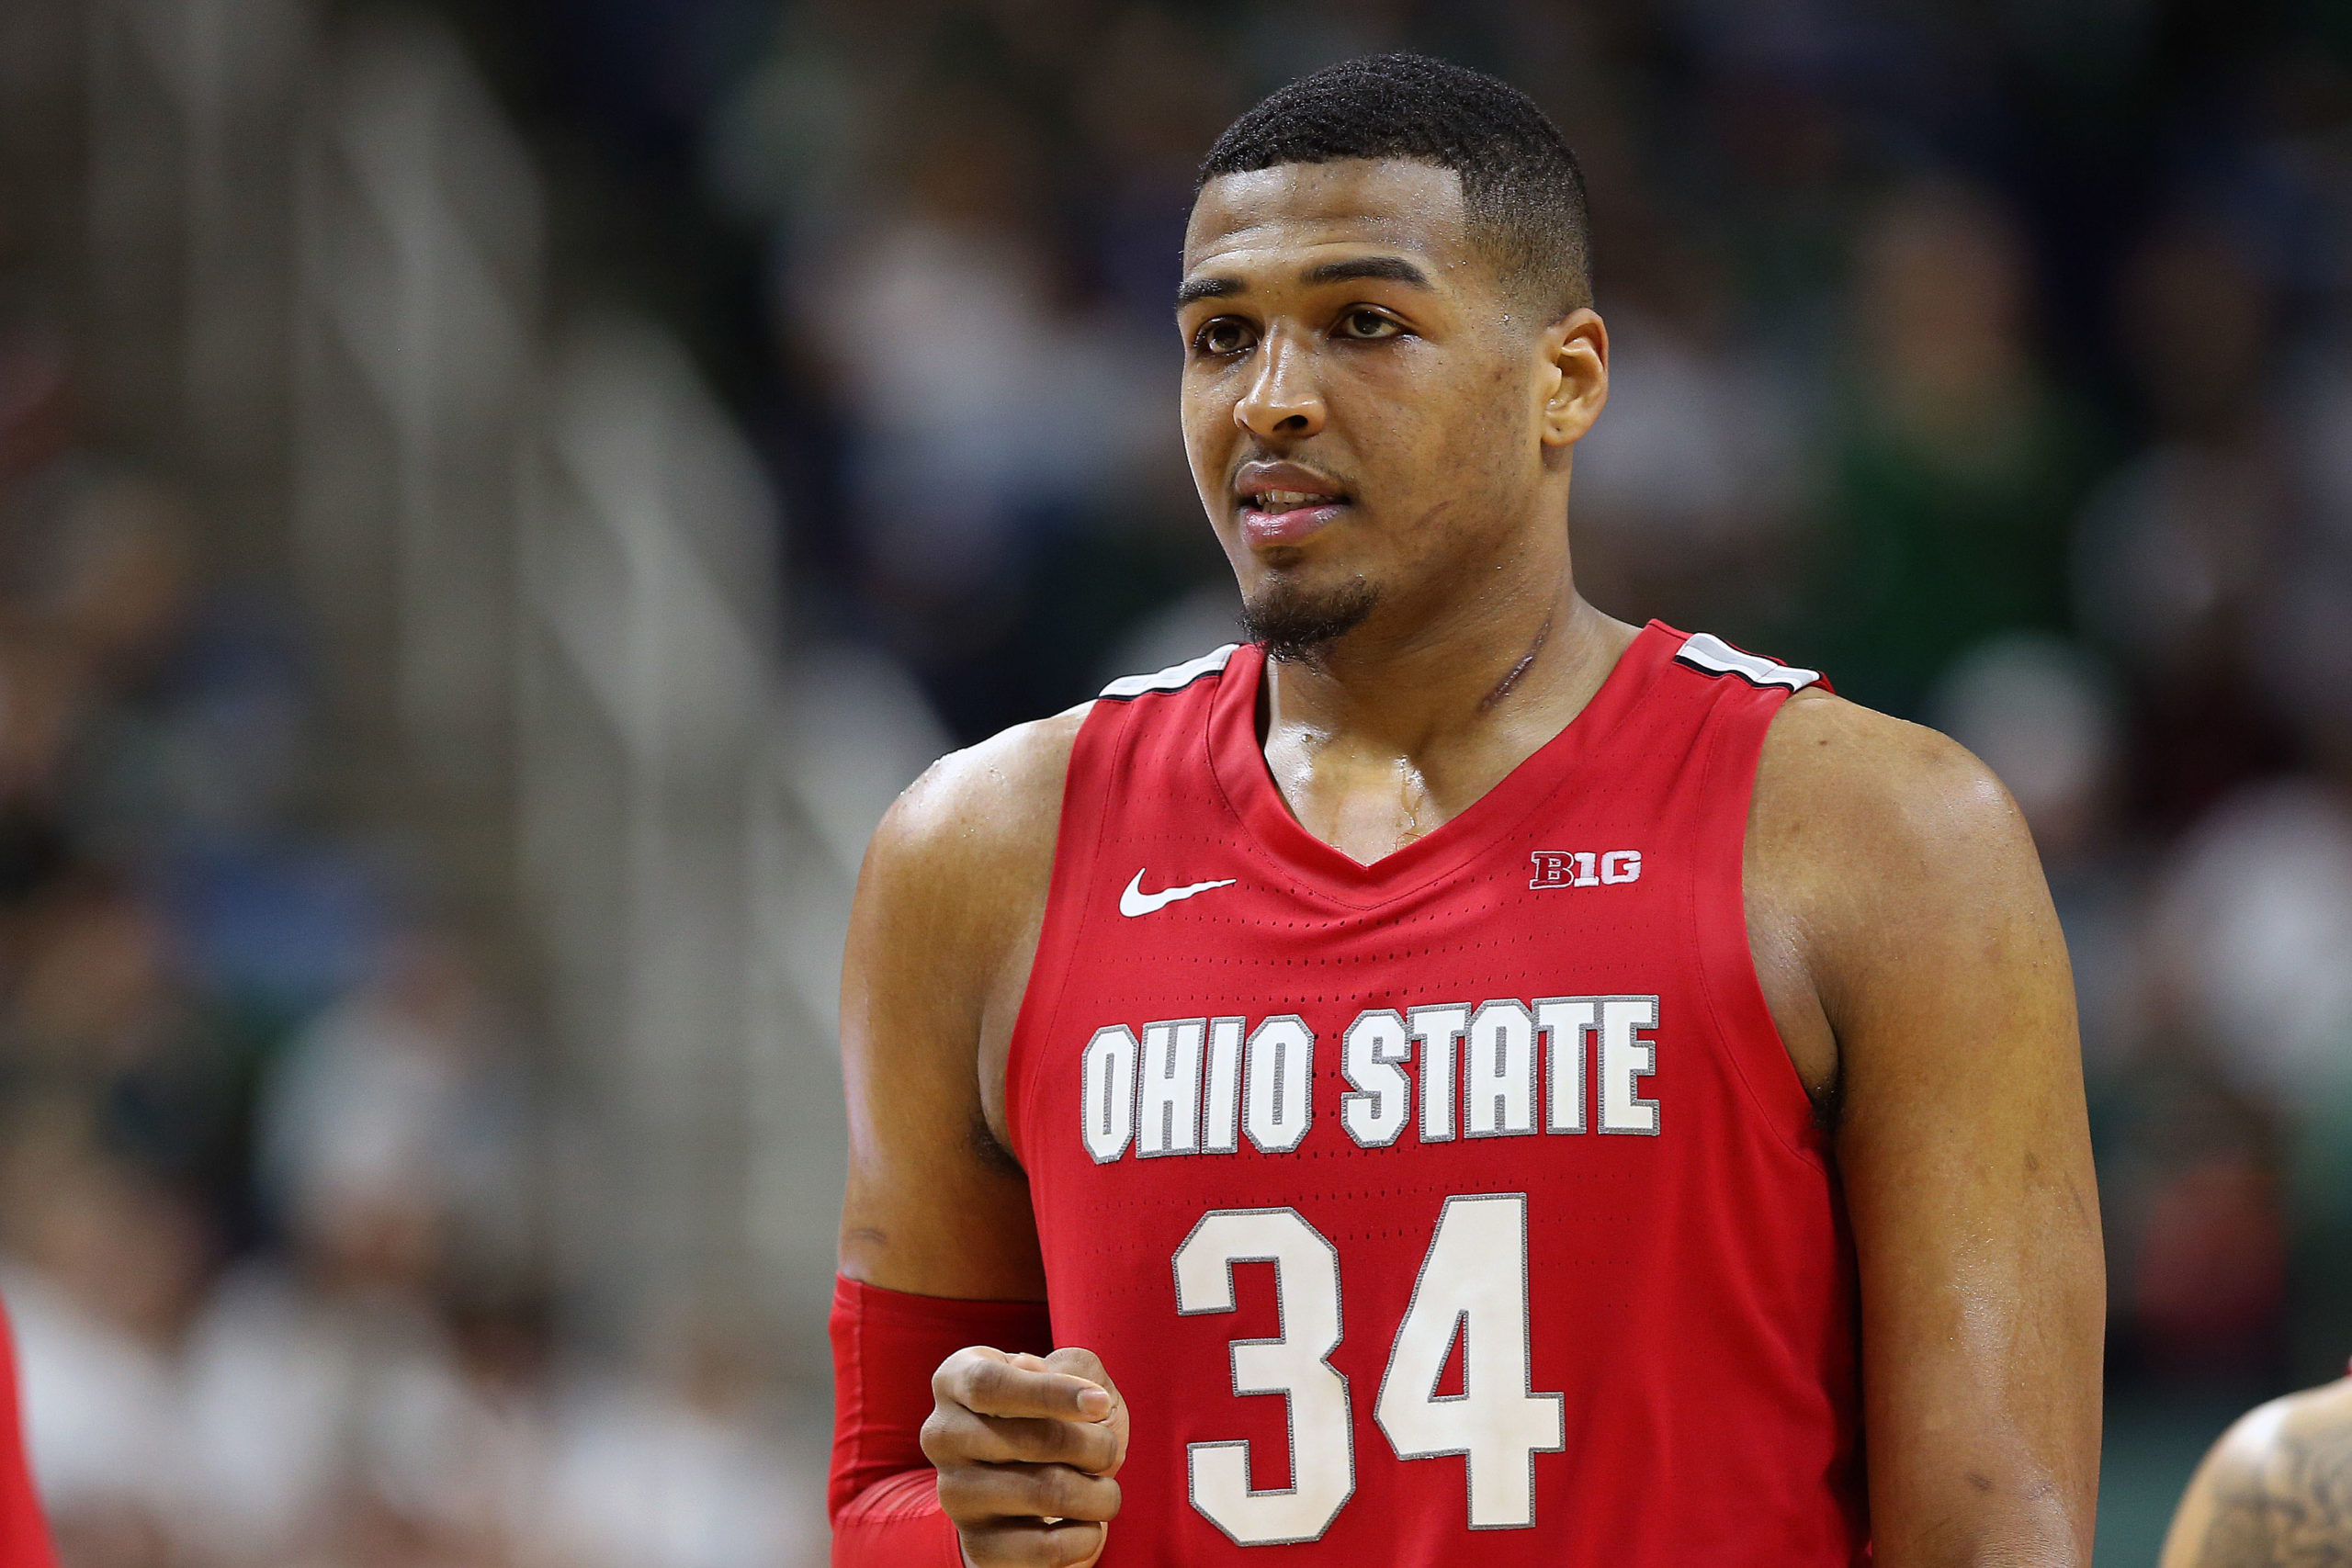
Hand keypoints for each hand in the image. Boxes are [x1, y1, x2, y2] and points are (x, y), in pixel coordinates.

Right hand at [923, 1345, 1129, 1566]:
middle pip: (1030, 1441)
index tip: (1101, 1404)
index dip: (1051, 1392)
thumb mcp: (1069, 1376)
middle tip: (1109, 1451)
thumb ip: (1075, 1366)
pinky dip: (1086, 1536)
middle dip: (1093, 1446)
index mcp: (956, 1379)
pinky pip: (1047, 1549)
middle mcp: (943, 1435)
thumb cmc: (1057, 1417)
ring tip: (1104, 1490)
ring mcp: (955, 1495)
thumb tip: (1070, 1389)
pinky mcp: (978, 1547)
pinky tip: (1086, 1524)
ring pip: (1046, 1494)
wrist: (1036, 1491)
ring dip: (1099, 1494)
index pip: (990, 1384)